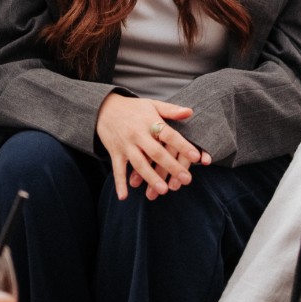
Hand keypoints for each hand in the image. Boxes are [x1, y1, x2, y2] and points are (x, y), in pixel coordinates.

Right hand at [95, 95, 211, 201]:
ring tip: (163, 190)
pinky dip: (119, 183)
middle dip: (171, 167)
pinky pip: (117, 170)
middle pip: (156, 153)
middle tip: (186, 180)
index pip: (169, 135)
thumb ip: (171, 110)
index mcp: (150, 122)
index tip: (196, 157)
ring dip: (150, 178)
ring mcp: (126, 145)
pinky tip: (124, 197)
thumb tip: (190, 112)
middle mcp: (138, 134)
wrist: (104, 108)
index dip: (183, 145)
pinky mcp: (115, 152)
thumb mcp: (152, 104)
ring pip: (139, 164)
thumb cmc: (134, 108)